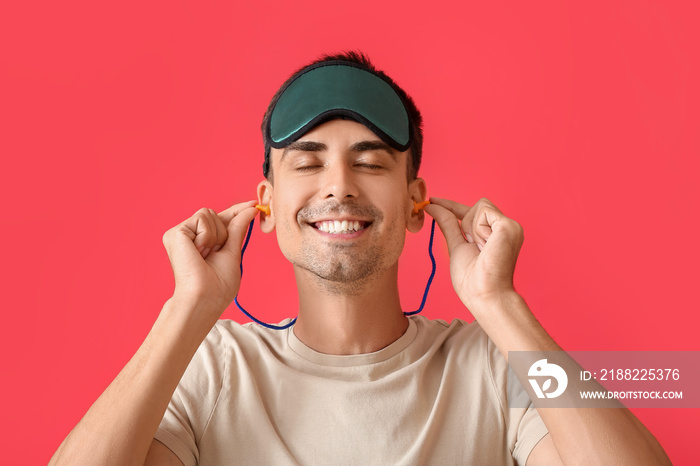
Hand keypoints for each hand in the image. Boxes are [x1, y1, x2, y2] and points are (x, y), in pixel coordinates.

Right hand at [161, 200, 258, 316]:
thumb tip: (250, 209)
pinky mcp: (175, 232)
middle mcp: (189, 236)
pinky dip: (207, 236)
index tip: (253, 204)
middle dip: (224, 232)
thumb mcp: (232, 252)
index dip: (237, 211)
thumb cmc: (218, 285)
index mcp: (201, 242)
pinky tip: (199, 252)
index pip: (220, 220)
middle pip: (216, 214)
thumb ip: (238, 229)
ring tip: (206, 255)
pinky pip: (202, 218)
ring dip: (216, 236)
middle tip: (215, 254)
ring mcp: (180, 234)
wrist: (204, 298)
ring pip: (209, 214)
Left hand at [424, 197, 523, 312]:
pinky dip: (478, 229)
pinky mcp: (509, 226)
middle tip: (474, 247)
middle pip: (477, 206)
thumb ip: (448, 224)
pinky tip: (486, 246)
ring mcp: (510, 226)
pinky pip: (484, 211)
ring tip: (482, 249)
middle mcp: (505, 229)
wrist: (485, 295)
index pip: (473, 212)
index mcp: (495, 234)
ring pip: (480, 206)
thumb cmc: (472, 280)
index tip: (433, 201)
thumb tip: (433, 206)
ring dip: (472, 229)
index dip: (452, 206)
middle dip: (467, 224)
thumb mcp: (456, 246)